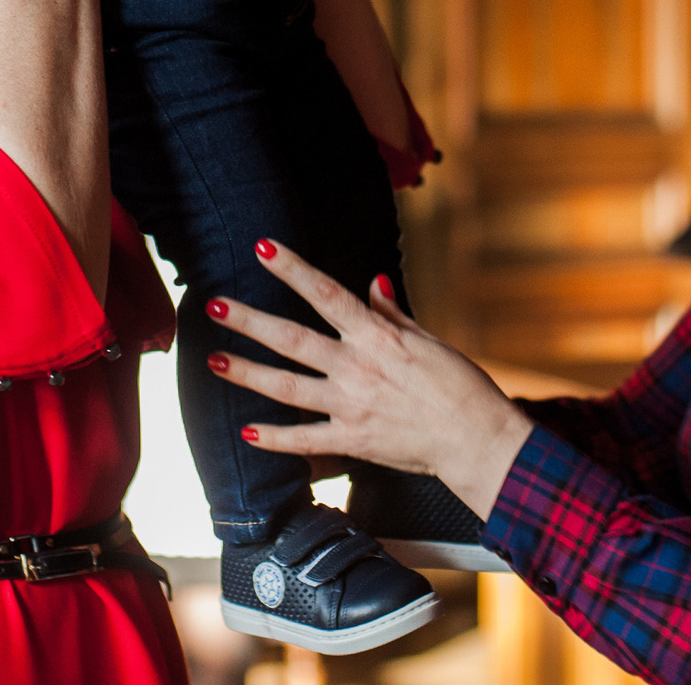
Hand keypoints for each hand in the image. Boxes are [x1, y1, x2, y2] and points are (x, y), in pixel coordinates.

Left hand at [207, 240, 532, 516]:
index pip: (326, 293)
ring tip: (213, 361)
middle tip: (213, 305)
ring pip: (287, 388)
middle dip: (249, 321)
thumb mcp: (428, 340)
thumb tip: (373, 282)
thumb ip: (392, 314)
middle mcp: (357, 368)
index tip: (260, 247)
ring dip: (247, 374)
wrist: (478, 441)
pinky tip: (246, 433)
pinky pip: (305, 440)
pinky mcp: (353, 442)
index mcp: (376, 336)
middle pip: (292, 339)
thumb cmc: (460, 385)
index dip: (292, 268)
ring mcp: (351, 406)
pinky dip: (275, 438)